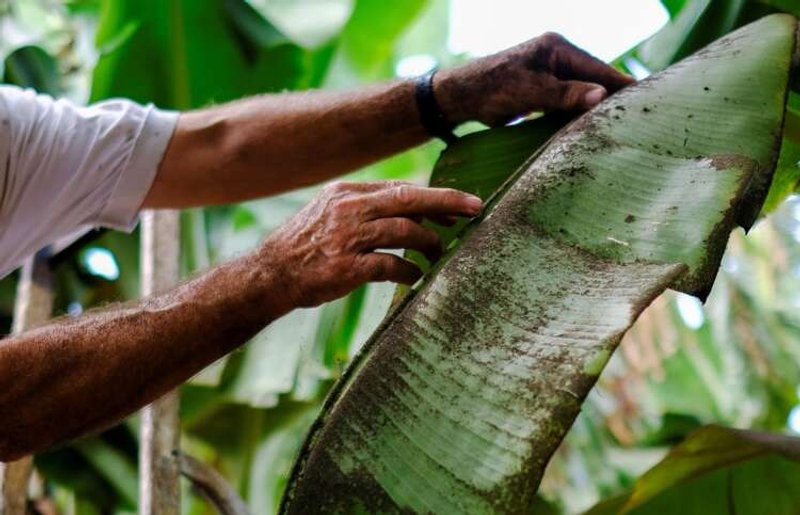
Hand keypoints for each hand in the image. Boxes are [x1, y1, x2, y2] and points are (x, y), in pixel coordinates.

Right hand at [260, 181, 482, 308]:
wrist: (269, 274)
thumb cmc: (306, 246)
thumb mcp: (331, 213)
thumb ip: (367, 208)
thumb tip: (415, 213)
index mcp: (346, 192)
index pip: (400, 188)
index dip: (435, 197)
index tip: (461, 205)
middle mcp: (348, 209)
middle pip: (409, 200)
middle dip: (447, 204)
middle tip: (477, 209)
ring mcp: (347, 238)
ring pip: (405, 231)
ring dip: (429, 244)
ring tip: (439, 254)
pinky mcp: (346, 268)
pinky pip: (391, 266)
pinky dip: (409, 271)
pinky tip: (414, 277)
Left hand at [436, 32, 634, 126]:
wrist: (462, 96)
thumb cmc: (493, 88)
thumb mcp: (531, 91)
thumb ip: (565, 94)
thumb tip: (601, 95)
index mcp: (557, 48)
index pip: (598, 68)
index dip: (620, 85)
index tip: (645, 99)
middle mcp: (557, 56)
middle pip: (594, 78)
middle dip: (612, 97)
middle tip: (638, 118)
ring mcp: (550, 72)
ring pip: (582, 91)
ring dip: (596, 107)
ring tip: (622, 125)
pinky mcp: (542, 89)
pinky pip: (568, 100)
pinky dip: (579, 112)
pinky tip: (592, 127)